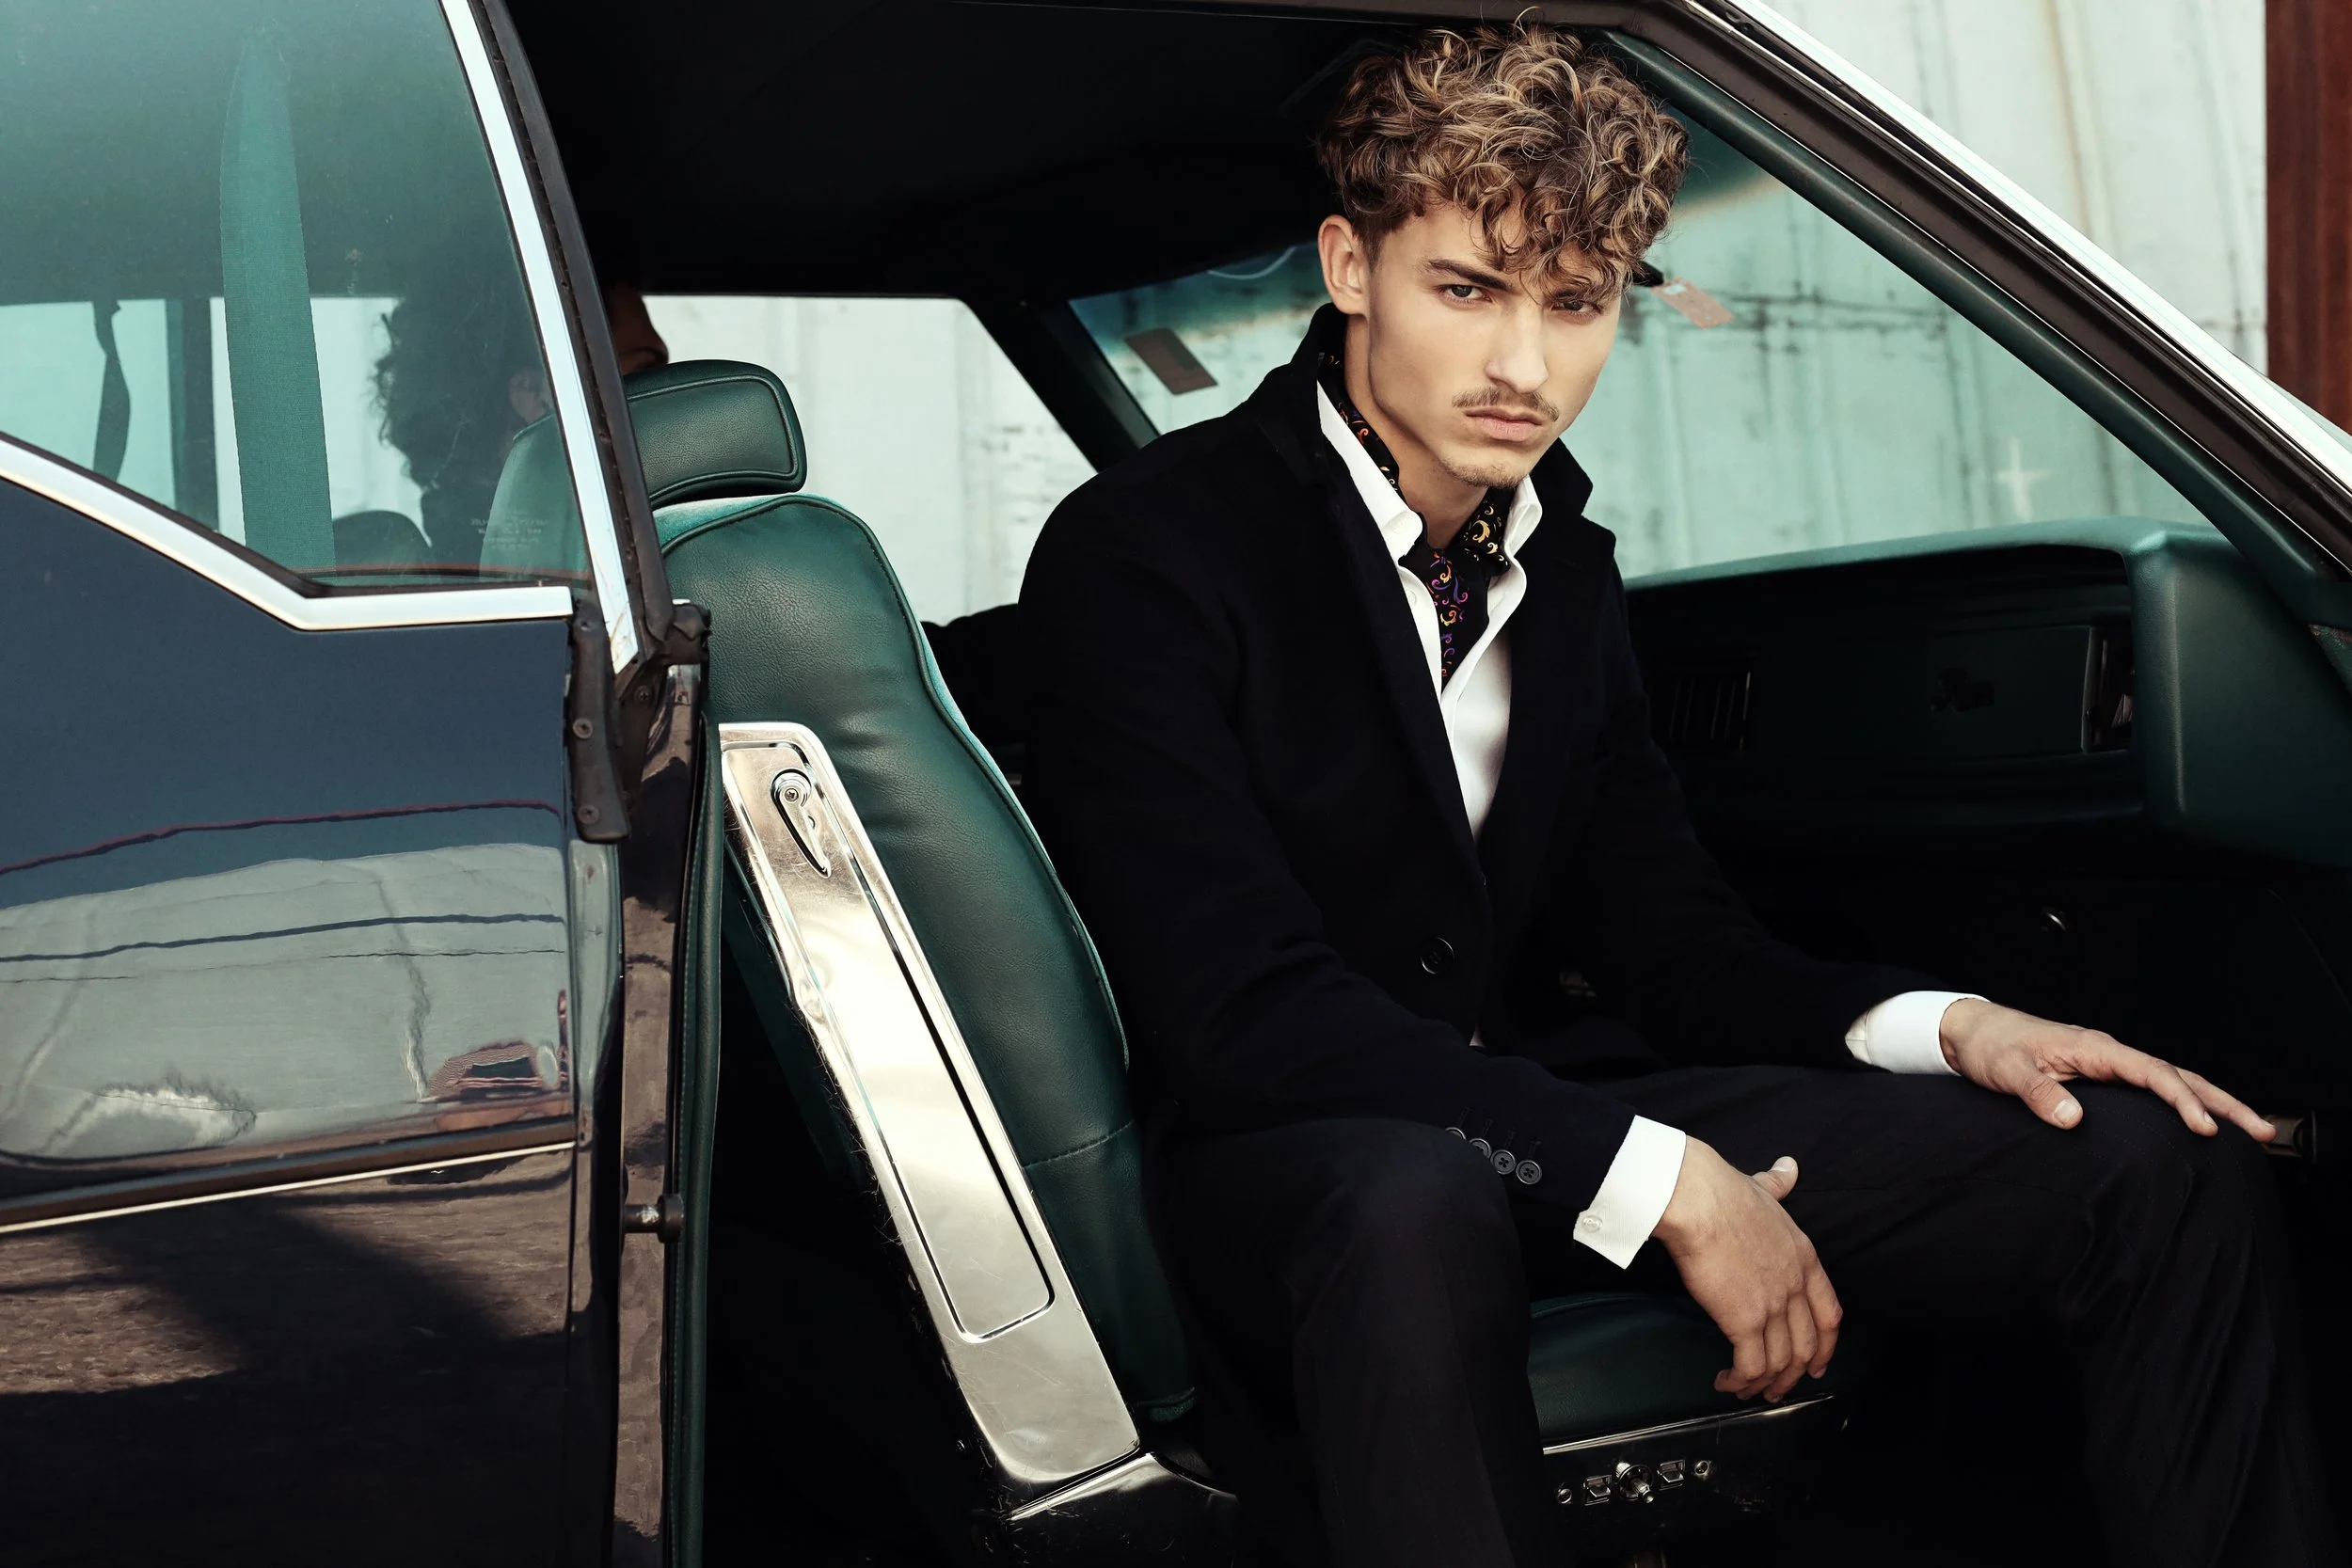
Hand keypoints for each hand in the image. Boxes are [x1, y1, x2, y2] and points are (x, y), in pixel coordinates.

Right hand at [1652, 1140, 1839, 1401]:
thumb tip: (1788, 1168)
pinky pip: (1750, 1365)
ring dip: (1765, 1384)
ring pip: (1780, 1362)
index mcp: (1805, 1258)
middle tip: (1777, 1389)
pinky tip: (1726, 1382)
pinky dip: (1741, 1381)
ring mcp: (1772, 1306)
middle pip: (1806, 1346)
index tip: (1817, 1362)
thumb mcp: (1764, 1188)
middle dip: (1793, 1375)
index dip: (1826, 1345)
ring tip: (1746, 1390)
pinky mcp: (1743, 1320)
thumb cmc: (1722, 1191)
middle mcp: (1795, 1286)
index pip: (1830, 1313)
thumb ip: (1779, 1183)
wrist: (1697, 1200)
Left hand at [1937, 999, 2274, 1141]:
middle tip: (2260, 1131)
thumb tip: (2070, 1119)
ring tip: (2249, 1128)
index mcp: (2094, 1049)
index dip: (2182, 1101)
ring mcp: (2108, 1062)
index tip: (2206, 1128)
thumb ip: (2039, 1094)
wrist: (1973, 1031)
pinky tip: (2199, 1118)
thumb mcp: (2009, 1072)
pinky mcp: (2102, 1073)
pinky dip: (2184, 1100)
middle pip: (2178, 1075)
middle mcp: (2109, 1052)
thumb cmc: (1992, 1048)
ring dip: (2211, 1102)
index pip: (2153, 1074)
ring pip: (2172, 1079)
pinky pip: (2154, 1086)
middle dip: (2222, 1102)